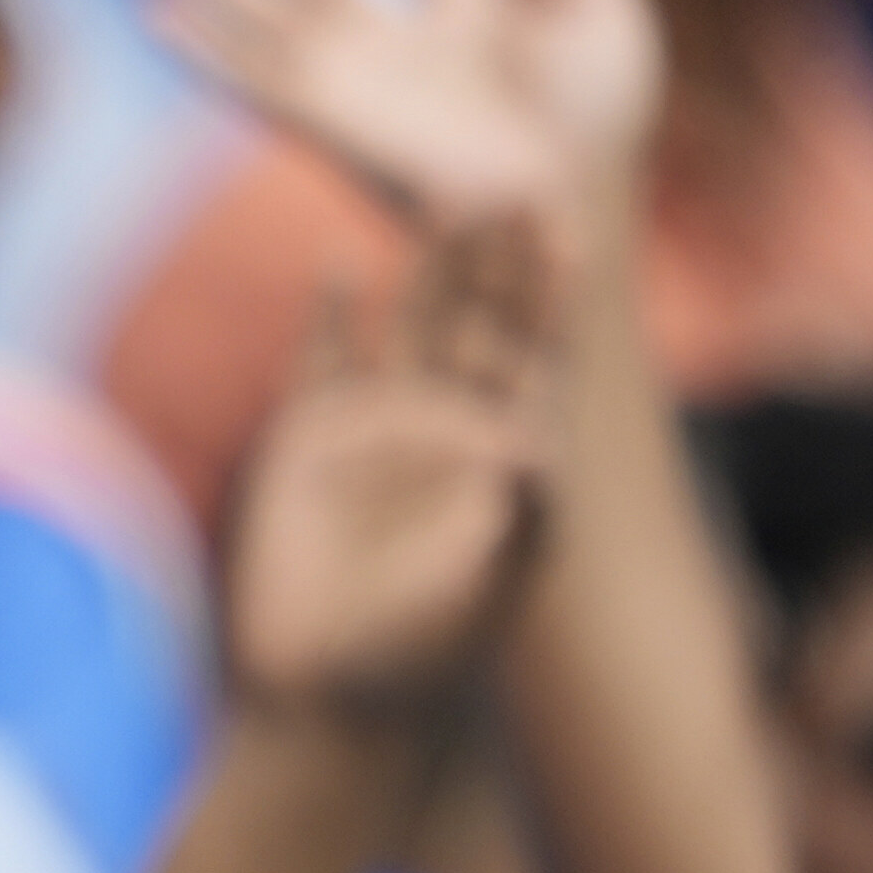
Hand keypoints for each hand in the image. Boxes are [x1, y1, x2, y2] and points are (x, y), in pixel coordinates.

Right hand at [139, 0, 657, 244]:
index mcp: (476, 11)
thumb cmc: (600, 117)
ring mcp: (360, 82)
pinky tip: (152, 13)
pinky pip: (248, 78)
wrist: (564, 199)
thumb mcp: (608, 2)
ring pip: (267, 15)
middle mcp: (404, 44)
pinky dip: (197, 47)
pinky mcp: (326, 120)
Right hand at [214, 236, 555, 728]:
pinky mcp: (307, 438)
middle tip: (508, 177)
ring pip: (408, 317)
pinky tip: (340, 263)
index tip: (566, 231)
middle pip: (477, 313)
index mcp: (510, 446)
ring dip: (427, 260)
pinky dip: (328, 311)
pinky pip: (320, 356)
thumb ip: (525, 507)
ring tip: (442, 196)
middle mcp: (448, 422)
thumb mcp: (502, 575)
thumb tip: (542, 441)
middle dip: (495, 252)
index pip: (540, 347)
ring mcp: (377, 424)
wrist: (332, 694)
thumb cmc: (432, 644)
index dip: (551, 291)